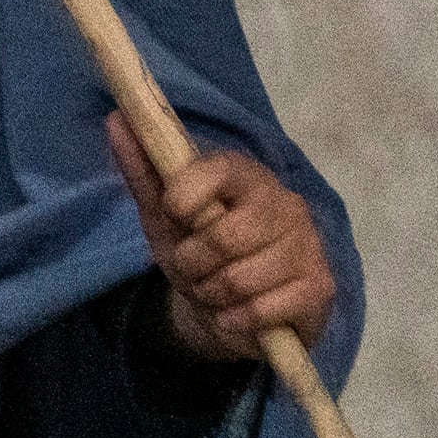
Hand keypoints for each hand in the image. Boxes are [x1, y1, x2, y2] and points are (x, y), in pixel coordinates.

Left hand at [106, 113, 334, 361]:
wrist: (231, 310)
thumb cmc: (197, 253)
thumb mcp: (163, 216)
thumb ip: (143, 170)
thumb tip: (116, 118)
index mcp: (248, 176)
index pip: (220, 170)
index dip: (184, 196)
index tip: (173, 214)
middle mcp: (287, 204)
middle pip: (224, 237)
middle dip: (192, 262)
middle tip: (193, 266)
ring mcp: (310, 246)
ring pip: (239, 279)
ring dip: (210, 294)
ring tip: (214, 289)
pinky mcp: (320, 289)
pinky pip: (261, 310)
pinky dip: (233, 319)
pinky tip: (236, 313)